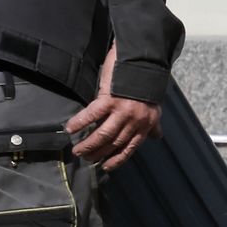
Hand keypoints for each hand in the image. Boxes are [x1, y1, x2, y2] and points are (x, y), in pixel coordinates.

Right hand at [67, 44, 158, 169]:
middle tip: (86, 158)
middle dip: (99, 153)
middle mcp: (135, 121)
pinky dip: (79, 122)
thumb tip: (156, 137)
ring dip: (88, 144)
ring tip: (77, 150)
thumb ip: (153, 123)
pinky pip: (91, 115)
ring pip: (102, 134)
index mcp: (145, 124)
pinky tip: (70, 128)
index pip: (130, 147)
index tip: (106, 166)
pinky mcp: (109, 99)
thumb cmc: (146, 84)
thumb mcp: (154, 107)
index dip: (118, 159)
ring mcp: (122, 111)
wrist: (143, 60)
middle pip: (114, 143)